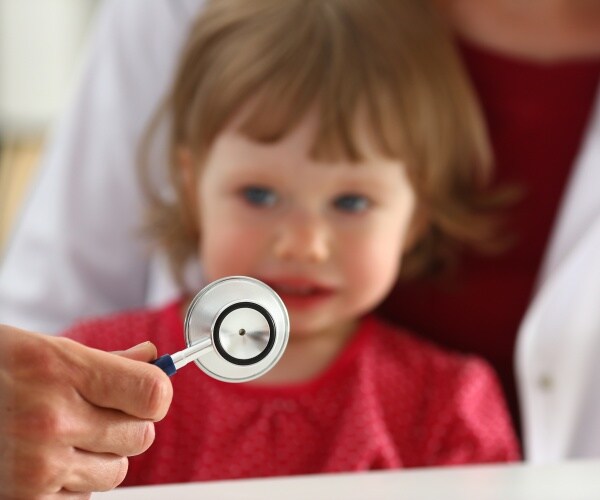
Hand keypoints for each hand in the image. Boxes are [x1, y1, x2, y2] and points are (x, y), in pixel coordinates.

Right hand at [0, 325, 172, 498]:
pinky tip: (49, 459)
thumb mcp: (47, 349)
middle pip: (141, 436)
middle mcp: (51, 420)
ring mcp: (36, 466)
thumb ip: (107, 360)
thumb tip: (152, 358)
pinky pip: (84, 499)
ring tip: (68, 435)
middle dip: (129, 424)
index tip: (146, 391)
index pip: (152, 394)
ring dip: (103, 456)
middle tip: (99, 411)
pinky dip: (76, 483)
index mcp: (61, 370)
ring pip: (116, 471)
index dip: (155, 393)